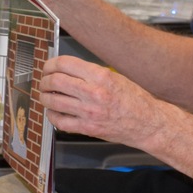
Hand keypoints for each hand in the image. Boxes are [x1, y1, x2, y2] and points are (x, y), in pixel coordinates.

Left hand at [37, 55, 162, 149]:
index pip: (65, 64)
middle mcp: (94, 93)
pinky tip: (54, 112)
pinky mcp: (88, 128)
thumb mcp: (116, 77)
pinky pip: (60, 121)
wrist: (148, 123)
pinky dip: (52, 115)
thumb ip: (91, 73)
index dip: (50, 64)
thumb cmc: (135, 100)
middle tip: (44, 82)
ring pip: (53, 101)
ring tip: (46, 96)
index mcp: (101, 76)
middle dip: (44, 80)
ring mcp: (89, 112)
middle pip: (55, 81)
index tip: (48, 67)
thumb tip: (67, 70)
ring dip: (44, 97)